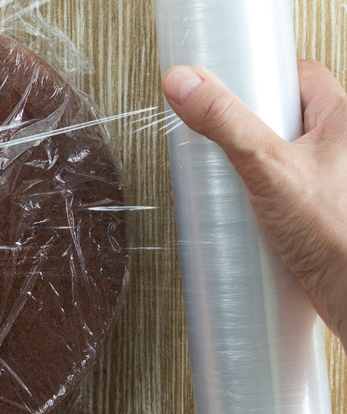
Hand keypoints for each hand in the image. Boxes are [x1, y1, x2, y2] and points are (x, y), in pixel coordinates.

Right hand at [162, 60, 346, 343]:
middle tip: (223, 141)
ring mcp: (331, 182)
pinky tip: (243, 211)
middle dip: (248, 130)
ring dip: (251, 168)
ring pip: (282, 158)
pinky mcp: (318, 213)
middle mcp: (342, 149)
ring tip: (227, 179)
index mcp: (344, 121)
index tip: (231, 87)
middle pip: (285, 118)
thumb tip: (185, 84)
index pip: (300, 76)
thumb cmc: (337, 234)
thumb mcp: (267, 166)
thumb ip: (224, 121)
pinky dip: (259, 197)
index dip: (263, 79)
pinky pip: (282, 191)